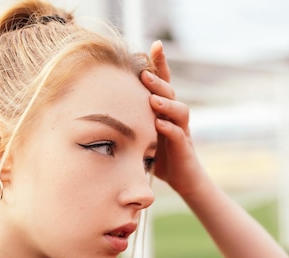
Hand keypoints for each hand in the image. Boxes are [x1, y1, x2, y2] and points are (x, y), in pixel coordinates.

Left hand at [141, 41, 205, 196]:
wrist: (183, 180)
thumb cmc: (160, 156)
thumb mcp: (143, 135)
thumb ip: (132, 121)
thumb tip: (103, 109)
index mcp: (165, 111)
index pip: (164, 84)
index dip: (161, 64)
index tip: (155, 45)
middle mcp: (176, 117)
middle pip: (171, 93)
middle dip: (159, 82)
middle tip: (145, 74)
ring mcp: (183, 132)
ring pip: (180, 112)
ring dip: (167, 104)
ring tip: (153, 100)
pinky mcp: (185, 149)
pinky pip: (180, 136)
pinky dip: (170, 130)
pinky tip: (159, 125)